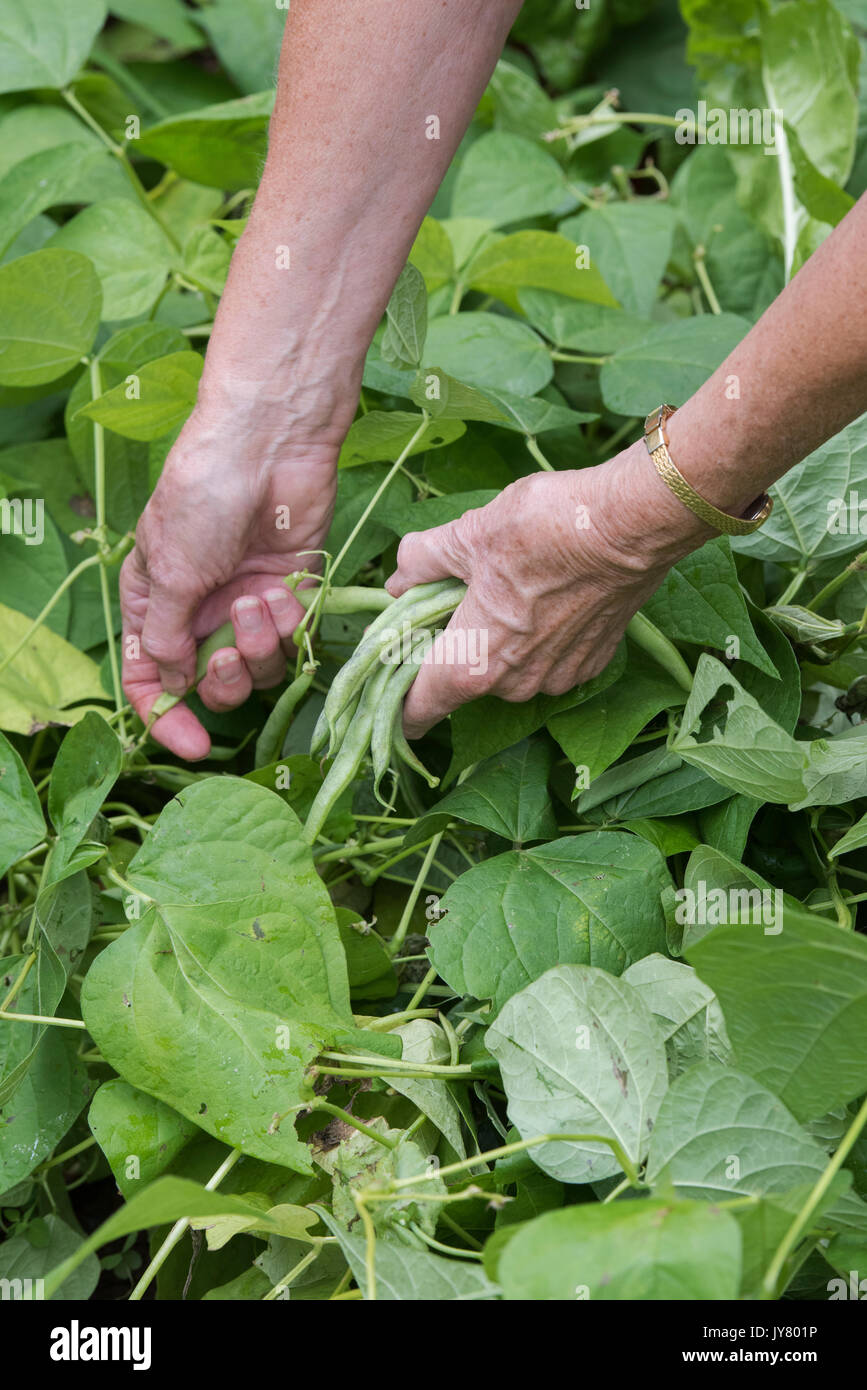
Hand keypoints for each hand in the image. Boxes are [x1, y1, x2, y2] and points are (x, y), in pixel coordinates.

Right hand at [120, 412, 337, 759]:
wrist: (267, 444)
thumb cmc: (202, 494)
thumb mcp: (170, 572)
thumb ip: (170, 638)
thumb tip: (173, 687)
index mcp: (156, 603)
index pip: (152, 681)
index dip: (169, 719)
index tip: (194, 744)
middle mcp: (202, 609)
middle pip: (212, 683)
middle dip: (226, 680)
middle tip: (231, 651)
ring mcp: (249, 600)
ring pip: (261, 666)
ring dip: (260, 645)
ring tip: (257, 603)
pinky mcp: (294, 589)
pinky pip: (296, 637)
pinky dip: (290, 623)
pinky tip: (283, 589)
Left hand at [386, 440, 707, 737]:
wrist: (633, 524)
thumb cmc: (543, 529)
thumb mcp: (466, 534)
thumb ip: (422, 562)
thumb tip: (398, 580)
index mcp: (473, 664)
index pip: (420, 708)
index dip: (397, 706)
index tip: (385, 697)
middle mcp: (515, 685)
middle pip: (465, 679)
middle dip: (453, 647)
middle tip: (451, 599)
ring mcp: (558, 677)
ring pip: (509, 667)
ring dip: (500, 639)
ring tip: (507, 586)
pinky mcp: (593, 661)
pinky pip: (548, 657)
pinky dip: (540, 635)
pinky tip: (547, 593)